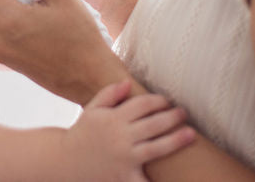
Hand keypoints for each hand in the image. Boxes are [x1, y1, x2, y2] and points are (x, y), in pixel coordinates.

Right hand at [61, 80, 195, 181]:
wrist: (64, 163)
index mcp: (113, 118)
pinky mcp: (125, 178)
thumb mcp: (91, 110)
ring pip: (157, 147)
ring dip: (176, 139)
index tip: (167, 101)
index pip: (143, 104)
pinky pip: (146, 179)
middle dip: (173, 116)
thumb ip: (109, 94)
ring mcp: (124, 158)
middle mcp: (120, 137)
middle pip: (154, 123)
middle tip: (184, 112)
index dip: (158, 100)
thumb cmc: (81, 135)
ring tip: (190, 134)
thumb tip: (128, 82)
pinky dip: (157, 179)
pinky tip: (175, 176)